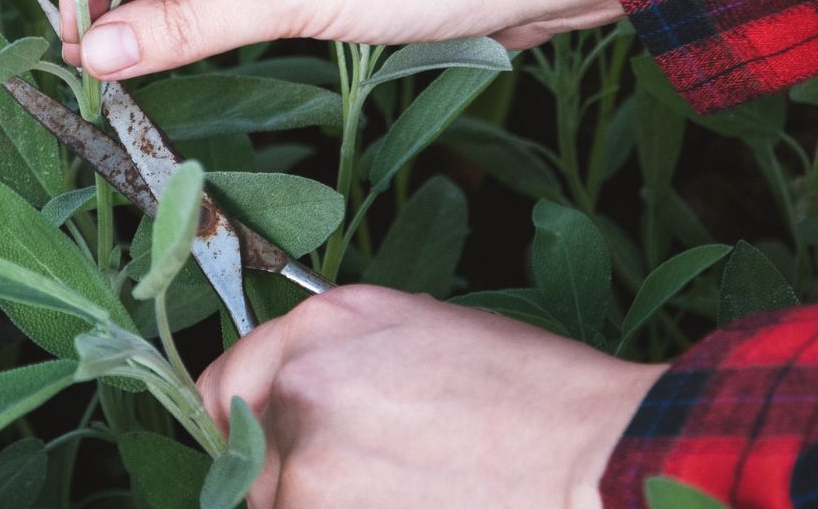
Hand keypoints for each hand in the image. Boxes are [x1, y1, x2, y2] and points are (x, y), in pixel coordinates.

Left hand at [195, 286, 665, 508]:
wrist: (596, 456)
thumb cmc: (534, 396)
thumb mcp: (423, 331)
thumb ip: (338, 354)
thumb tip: (291, 389)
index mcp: (323, 326)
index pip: (221, 386)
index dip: (238, 422)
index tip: (259, 445)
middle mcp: (300, 385)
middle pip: (241, 456)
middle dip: (283, 472)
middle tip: (353, 478)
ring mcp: (308, 465)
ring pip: (276, 503)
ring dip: (316, 503)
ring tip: (399, 492)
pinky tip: (407, 504)